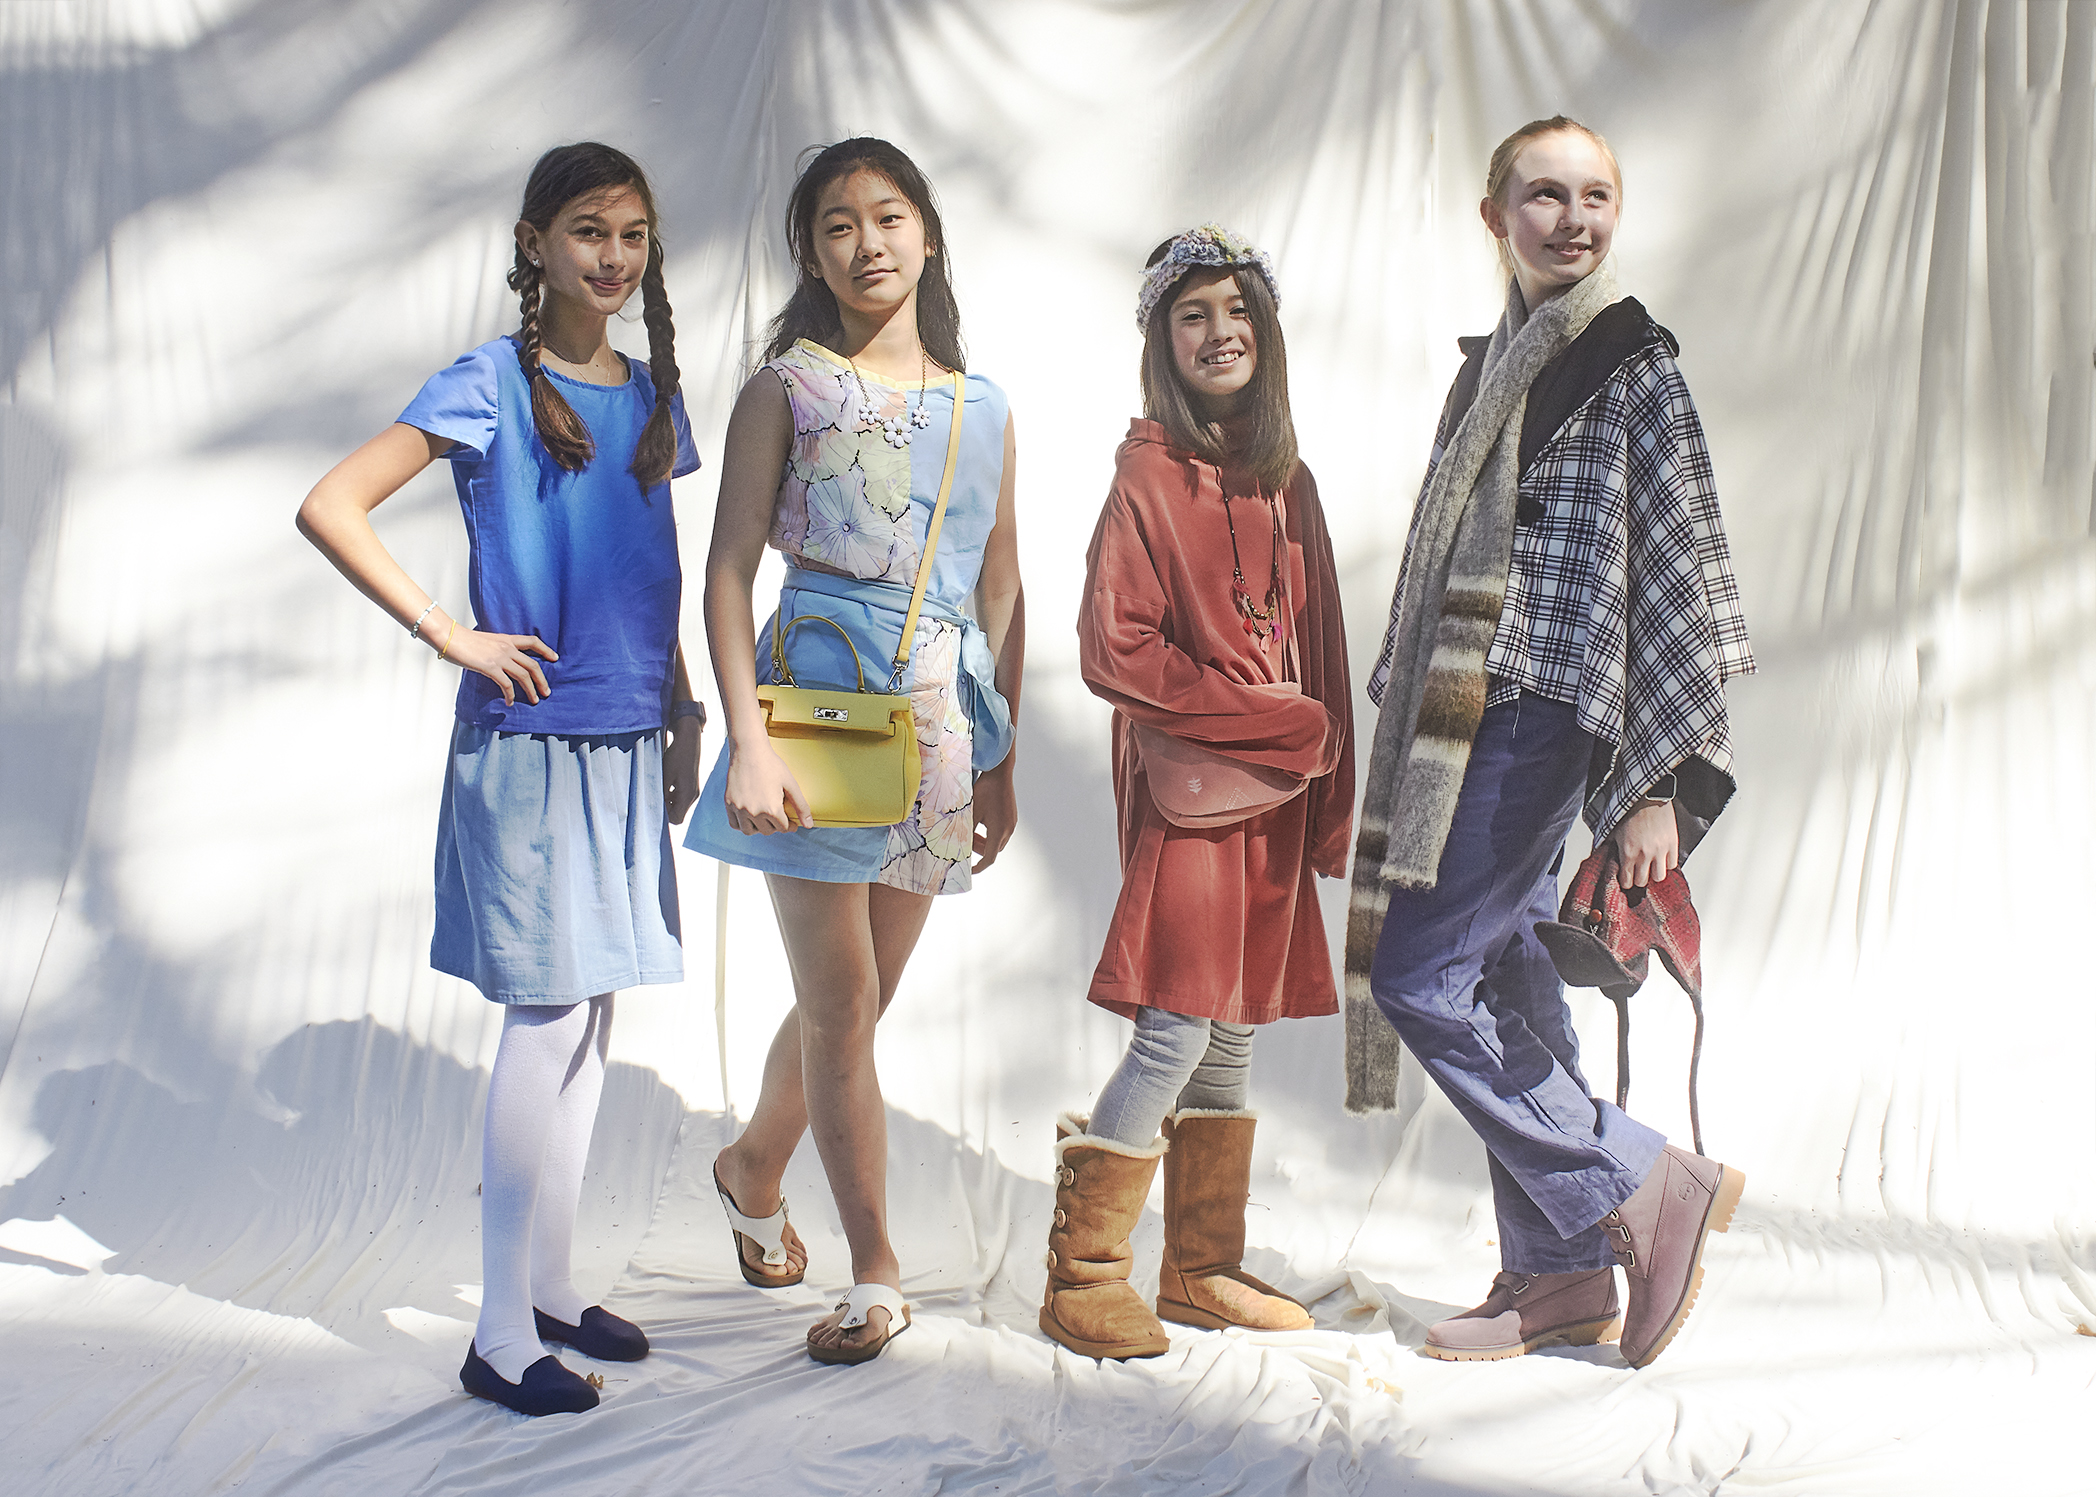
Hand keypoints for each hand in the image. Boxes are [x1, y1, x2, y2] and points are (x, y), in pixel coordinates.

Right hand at [442, 627, 556, 704]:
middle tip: (547, 692)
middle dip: (542, 680)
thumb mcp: (486, 641)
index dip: (546, 649)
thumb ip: (497, 649)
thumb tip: (501, 661)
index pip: (532, 641)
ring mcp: (500, 657)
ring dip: (531, 690)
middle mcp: (507, 647)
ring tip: (535, 700)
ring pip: (524, 675)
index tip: (555, 658)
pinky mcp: (490, 667)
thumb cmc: (463, 640)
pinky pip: (506, 684)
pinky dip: (510, 695)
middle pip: (533, 664)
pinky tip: (509, 702)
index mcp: (506, 639)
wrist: (450, 637)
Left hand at [663, 713, 702, 825]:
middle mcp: (693, 795)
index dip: (664, 817)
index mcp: (687, 795)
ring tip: (658, 790)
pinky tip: (665, 785)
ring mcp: (693, 790)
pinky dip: (672, 796)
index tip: (653, 807)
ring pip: (679, 805)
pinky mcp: (691, 784)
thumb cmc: (676, 756)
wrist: (688, 740)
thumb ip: (661, 794)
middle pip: (678, 814)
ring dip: (668, 802)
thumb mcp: (664, 776)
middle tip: (653, 799)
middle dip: (665, 810)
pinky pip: (681, 797)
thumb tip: (655, 807)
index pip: (677, 819)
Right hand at [722, 740, 812, 833]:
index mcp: (771, 809)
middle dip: (776, 825)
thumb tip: (809, 825)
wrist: (749, 750)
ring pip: (749, 831)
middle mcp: (754, 812)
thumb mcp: (790, 784)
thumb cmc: (771, 765)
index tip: (791, 823)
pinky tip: (750, 816)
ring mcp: (739, 809)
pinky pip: (735, 824)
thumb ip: (801, 806)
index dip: (789, 825)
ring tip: (764, 818)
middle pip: (767, 830)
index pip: (782, 828)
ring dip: (759, 827)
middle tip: (778, 817)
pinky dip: (743, 824)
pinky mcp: (729, 804)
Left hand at [970, 761, 1017, 872]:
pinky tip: (981, 822)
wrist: (1000, 773)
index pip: (989, 858)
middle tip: (967, 846)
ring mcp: (1012, 823)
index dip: (979, 867)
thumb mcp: (972, 812)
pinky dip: (991, 833)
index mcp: (999, 831)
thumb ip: (967, 830)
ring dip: (986, 842)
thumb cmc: (985, 791)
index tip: (970, 871)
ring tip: (972, 833)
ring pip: (998, 841)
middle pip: (994, 850)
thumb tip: (959, 845)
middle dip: (980, 852)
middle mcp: (1008, 830)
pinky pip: (1002, 831)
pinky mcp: (1012, 816)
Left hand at [1610, 800, 1678, 888]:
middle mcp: (1644, 854)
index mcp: (1627, 851)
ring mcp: (1660, 850)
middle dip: (1638, 878)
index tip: (1626, 878)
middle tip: (1638, 872)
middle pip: (1642, 881)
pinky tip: (1661, 858)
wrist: (1646, 795)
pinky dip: (1666, 864)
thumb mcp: (1613, 831)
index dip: (1626, 881)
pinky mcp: (1673, 843)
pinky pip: (1672, 865)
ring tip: (1650, 866)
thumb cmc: (1628, 811)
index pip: (1627, 880)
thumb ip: (1609, 849)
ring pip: (1659, 877)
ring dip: (1653, 873)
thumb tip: (1602, 861)